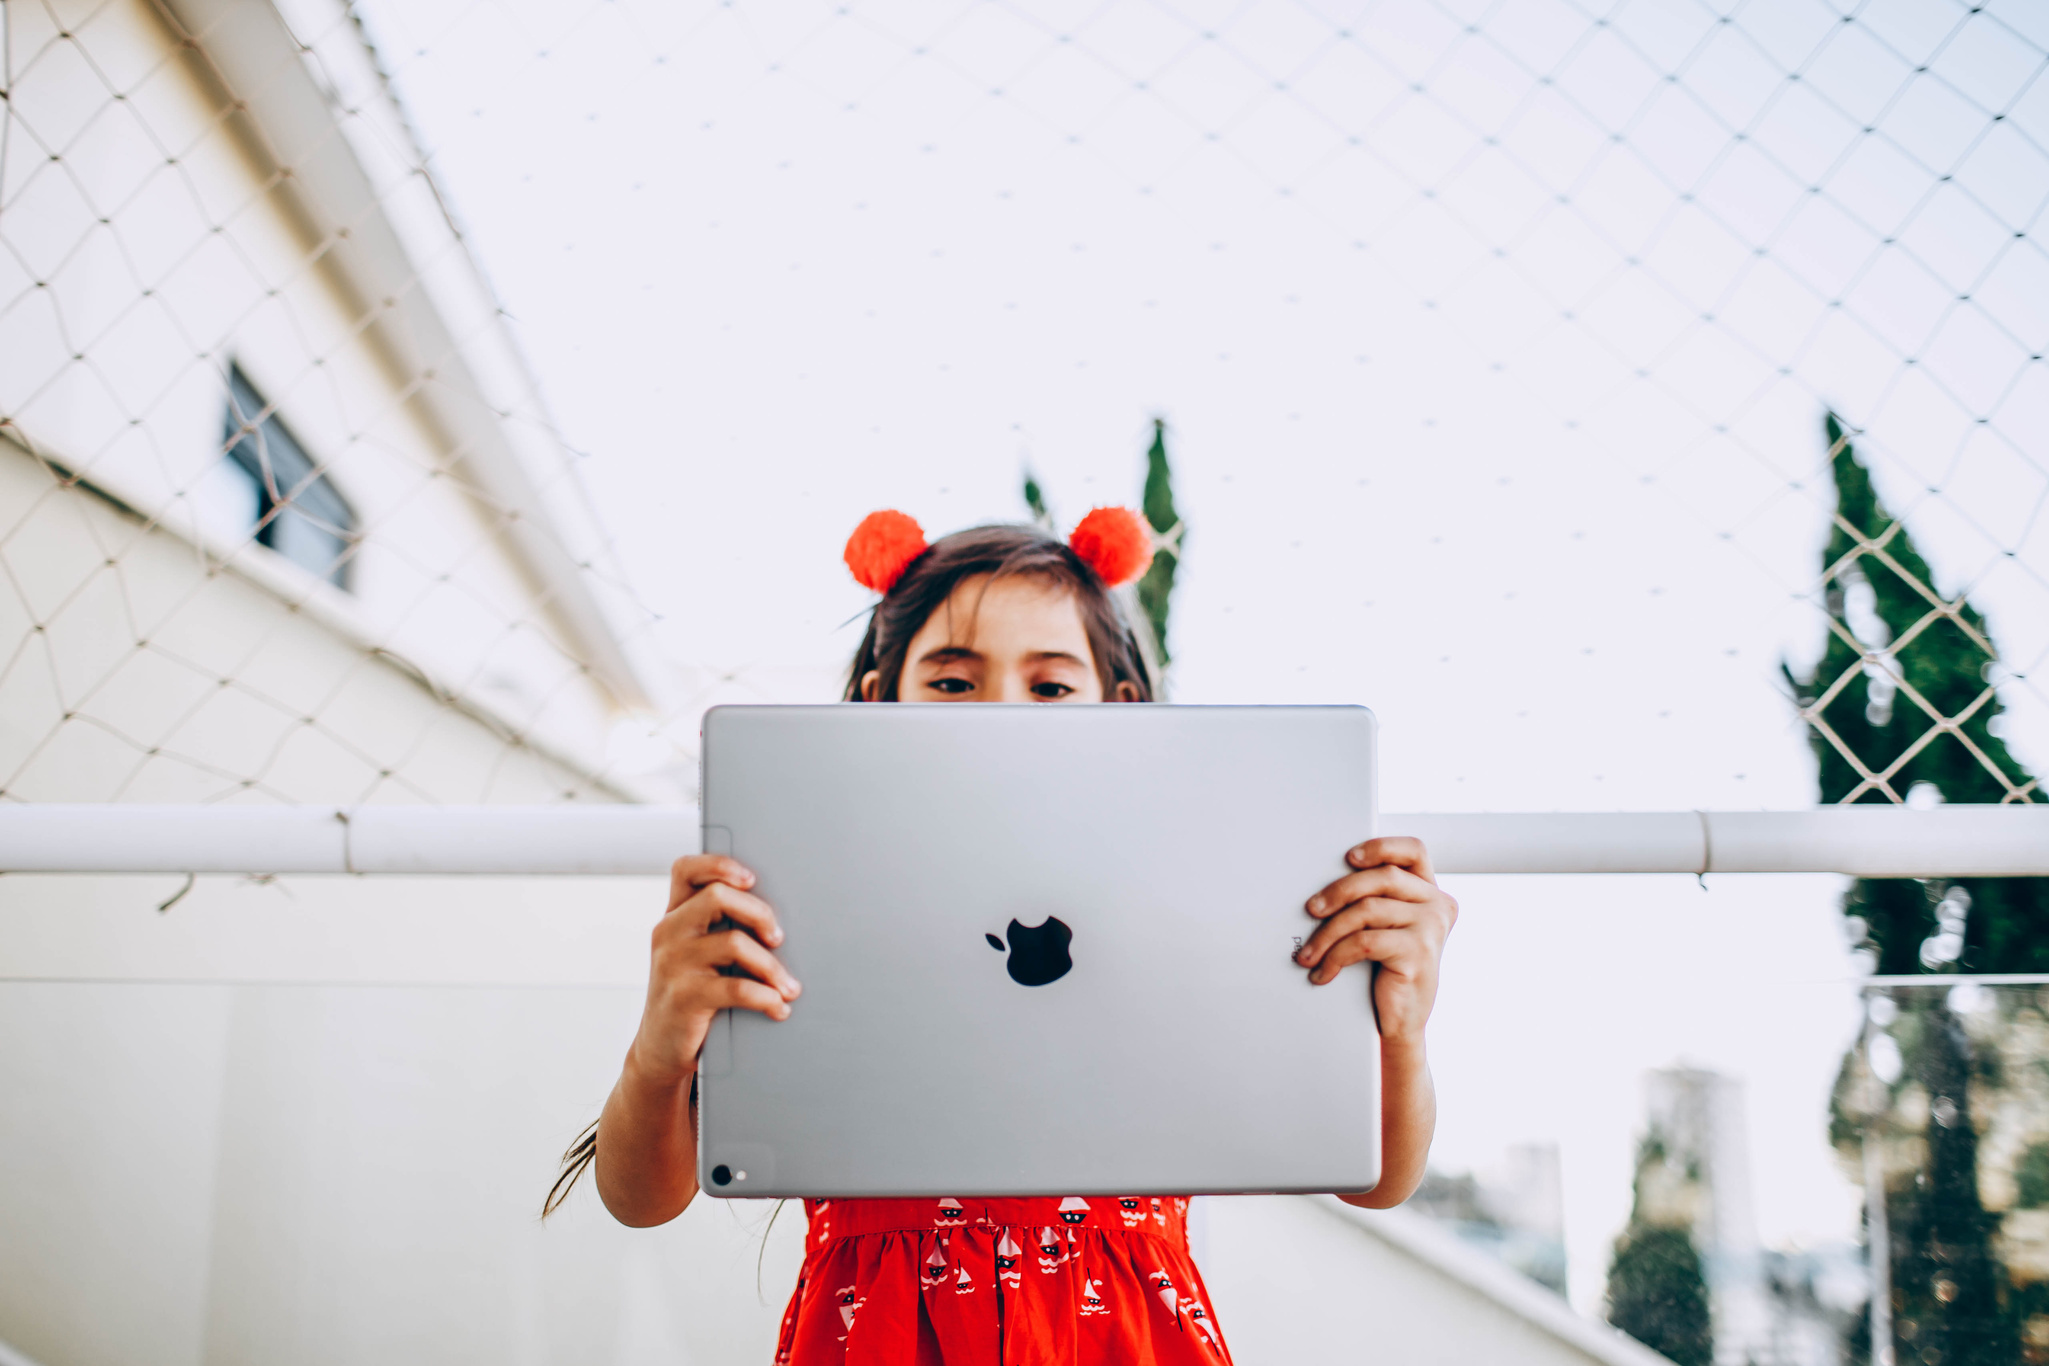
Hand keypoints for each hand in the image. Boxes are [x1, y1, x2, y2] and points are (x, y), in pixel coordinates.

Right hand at [629, 854, 800, 1086]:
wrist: (660, 1049)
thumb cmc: (692, 995)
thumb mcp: (696, 956)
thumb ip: (718, 929)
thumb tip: (777, 919)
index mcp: (674, 916)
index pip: (686, 869)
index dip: (719, 864)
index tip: (751, 879)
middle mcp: (668, 933)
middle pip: (717, 896)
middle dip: (759, 913)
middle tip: (778, 937)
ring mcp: (672, 964)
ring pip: (734, 943)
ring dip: (772, 966)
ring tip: (788, 986)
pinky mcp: (683, 997)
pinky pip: (737, 988)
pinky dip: (766, 998)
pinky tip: (777, 1007)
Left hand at [1295, 837, 1455, 1045]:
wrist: (1401, 1022)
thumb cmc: (1387, 971)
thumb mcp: (1384, 928)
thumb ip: (1374, 900)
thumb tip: (1326, 884)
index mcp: (1431, 893)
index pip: (1413, 851)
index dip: (1381, 847)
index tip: (1349, 857)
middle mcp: (1438, 906)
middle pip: (1382, 878)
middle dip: (1339, 891)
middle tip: (1311, 909)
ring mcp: (1432, 928)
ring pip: (1367, 910)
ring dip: (1329, 932)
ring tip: (1309, 952)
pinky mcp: (1419, 953)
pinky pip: (1364, 942)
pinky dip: (1336, 955)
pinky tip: (1323, 971)